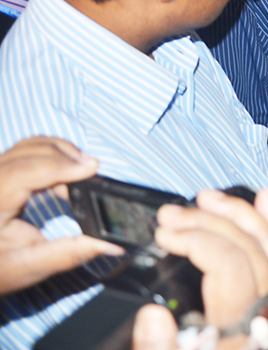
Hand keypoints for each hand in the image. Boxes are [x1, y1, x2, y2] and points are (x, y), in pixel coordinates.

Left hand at [0, 137, 123, 296]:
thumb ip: (68, 254)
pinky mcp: (1, 171)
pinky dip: (51, 154)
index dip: (61, 166)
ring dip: (61, 153)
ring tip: (82, 170)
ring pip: (30, 145)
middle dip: (66, 158)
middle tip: (93, 173)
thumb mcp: (26, 267)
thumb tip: (110, 245)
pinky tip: (65, 169)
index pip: (25, 171)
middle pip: (31, 151)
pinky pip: (26, 150)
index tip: (92, 168)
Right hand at [132, 188, 267, 349]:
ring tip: (205, 199)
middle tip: (171, 214)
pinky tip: (264, 201)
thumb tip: (152, 315)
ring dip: (239, 215)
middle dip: (209, 222)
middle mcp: (267, 317)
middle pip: (250, 249)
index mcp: (240, 333)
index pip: (230, 265)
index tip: (164, 234)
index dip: (198, 239)